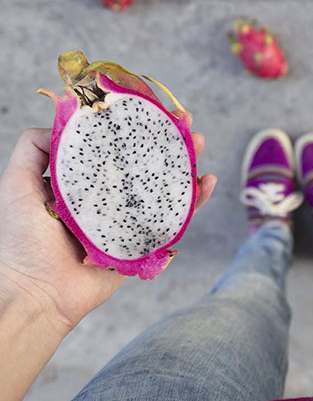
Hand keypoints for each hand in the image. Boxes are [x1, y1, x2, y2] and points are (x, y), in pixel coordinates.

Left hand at [0, 128, 216, 332]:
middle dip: (169, 139)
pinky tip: (206, 182)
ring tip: (199, 142)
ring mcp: (131, 219)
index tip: (150, 107)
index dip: (137, 125)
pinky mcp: (145, 241)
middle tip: (185, 122)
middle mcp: (112, 197)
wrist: (38, 292)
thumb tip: (58, 117)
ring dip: (187, 162)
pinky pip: (175, 219)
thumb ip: (31, 150)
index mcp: (86, 182)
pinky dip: (195, 201)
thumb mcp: (18, 185)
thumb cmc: (23, 241)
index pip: (117, 146)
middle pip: (148, 162)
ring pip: (166, 186)